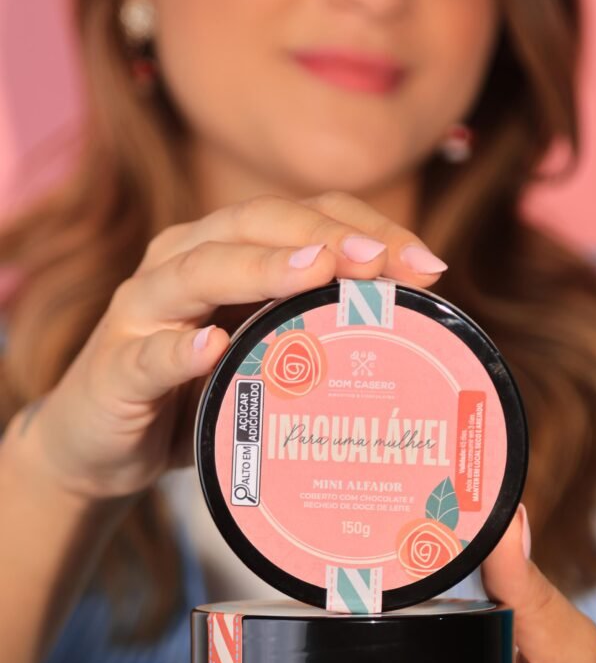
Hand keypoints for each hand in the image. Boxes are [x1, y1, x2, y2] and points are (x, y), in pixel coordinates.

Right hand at [17, 193, 446, 500]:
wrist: (101, 445)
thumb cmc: (196, 396)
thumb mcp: (263, 357)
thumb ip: (315, 335)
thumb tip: (411, 336)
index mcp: (223, 252)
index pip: (300, 216)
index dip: (363, 226)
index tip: (426, 263)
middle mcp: (179, 265)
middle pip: (252, 225)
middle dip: (323, 236)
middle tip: (381, 261)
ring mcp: (141, 314)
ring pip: (197, 273)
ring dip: (258, 269)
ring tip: (315, 272)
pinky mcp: (115, 371)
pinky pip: (146, 357)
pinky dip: (177, 350)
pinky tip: (210, 348)